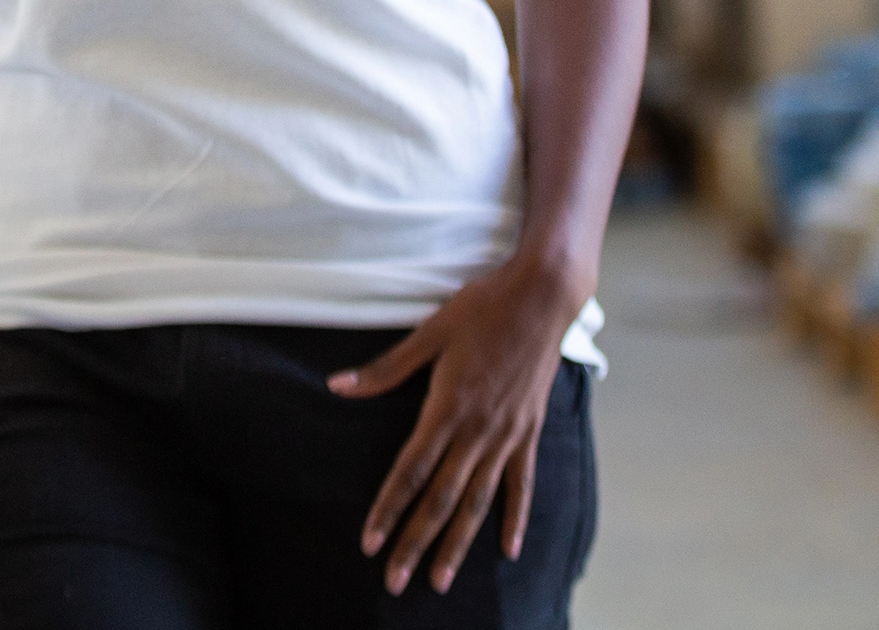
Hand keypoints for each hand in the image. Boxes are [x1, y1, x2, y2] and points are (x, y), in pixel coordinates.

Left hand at [328, 252, 585, 595]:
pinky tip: (507, 550)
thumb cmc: (481, 307)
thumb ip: (385, 368)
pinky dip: (514, 519)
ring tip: (440, 579)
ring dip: (457, 543)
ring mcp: (507, 435)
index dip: (388, 509)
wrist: (541, 297)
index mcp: (448, 406)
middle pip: (440, 499)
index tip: (369, 542)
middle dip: (415, 542)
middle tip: (394, 582)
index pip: (410, 471)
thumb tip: (337, 386)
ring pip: (477, 502)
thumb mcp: (429, 332)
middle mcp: (478, 430)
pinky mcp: (530, 432)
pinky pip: (521, 485)